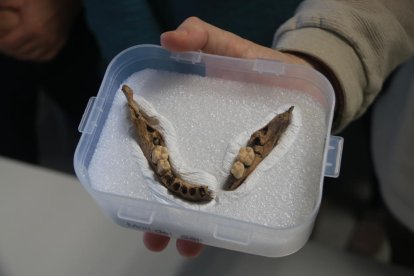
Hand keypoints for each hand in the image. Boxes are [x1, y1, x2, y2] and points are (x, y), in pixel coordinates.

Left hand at [0, 0, 80, 60]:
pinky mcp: (60, 43)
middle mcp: (43, 39)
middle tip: (3, 45)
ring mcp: (53, 43)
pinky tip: (29, 52)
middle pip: (20, 52)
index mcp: (31, 28)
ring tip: (14, 49)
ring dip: (21, 55)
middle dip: (9, 50)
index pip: (10, 43)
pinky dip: (36, 57)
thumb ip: (4, 5)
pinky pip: (46, 57)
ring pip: (32, 56)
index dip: (0, 44)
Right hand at [144, 17, 316, 256]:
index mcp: (190, 124)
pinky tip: (215, 238)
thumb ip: (202, 38)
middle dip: (160, 213)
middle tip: (153, 232)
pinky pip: (233, 207)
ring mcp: (225, 167)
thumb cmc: (259, 67)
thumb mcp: (230, 48)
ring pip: (199, 204)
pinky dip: (221, 226)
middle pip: (173, 185)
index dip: (144, 168)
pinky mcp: (250, 177)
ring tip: (181, 243)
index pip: (158, 150)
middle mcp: (201, 149)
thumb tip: (168, 39)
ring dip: (186, 228)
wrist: (300, 84)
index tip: (129, 190)